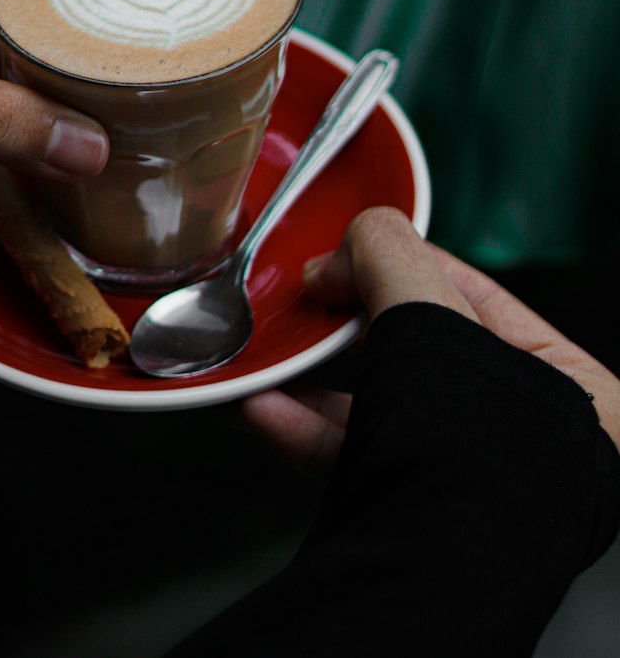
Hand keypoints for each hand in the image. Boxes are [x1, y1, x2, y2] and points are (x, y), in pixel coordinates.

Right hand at [242, 206, 619, 475]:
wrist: (444, 576)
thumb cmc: (480, 462)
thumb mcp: (432, 321)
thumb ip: (389, 258)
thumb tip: (343, 249)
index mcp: (564, 383)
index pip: (469, 293)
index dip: (395, 264)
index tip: (336, 260)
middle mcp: (520, 430)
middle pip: (414, 348)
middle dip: (342, 325)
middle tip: (301, 307)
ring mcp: (463, 474)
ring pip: (377, 407)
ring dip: (310, 379)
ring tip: (268, 356)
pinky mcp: (411, 509)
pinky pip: (355, 458)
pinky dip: (303, 429)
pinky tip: (261, 408)